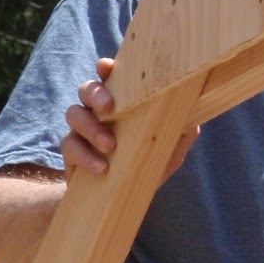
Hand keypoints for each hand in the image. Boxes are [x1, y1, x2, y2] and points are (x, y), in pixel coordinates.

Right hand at [61, 58, 199, 180]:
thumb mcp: (172, 148)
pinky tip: (102, 168)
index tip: (106, 66)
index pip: (112, 79)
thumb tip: (194, 111)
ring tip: (110, 146)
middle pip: (86, 89)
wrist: (126, 196)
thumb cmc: (150, 163)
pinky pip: (70, 146)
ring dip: (91, 127)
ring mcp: (82, 130)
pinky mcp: (72, 153)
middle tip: (108, 107)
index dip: (106, 68)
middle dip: (95, 93)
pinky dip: (85, 156)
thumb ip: (183, 130)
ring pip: (73, 114)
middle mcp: (99, 111)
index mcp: (123, 103)